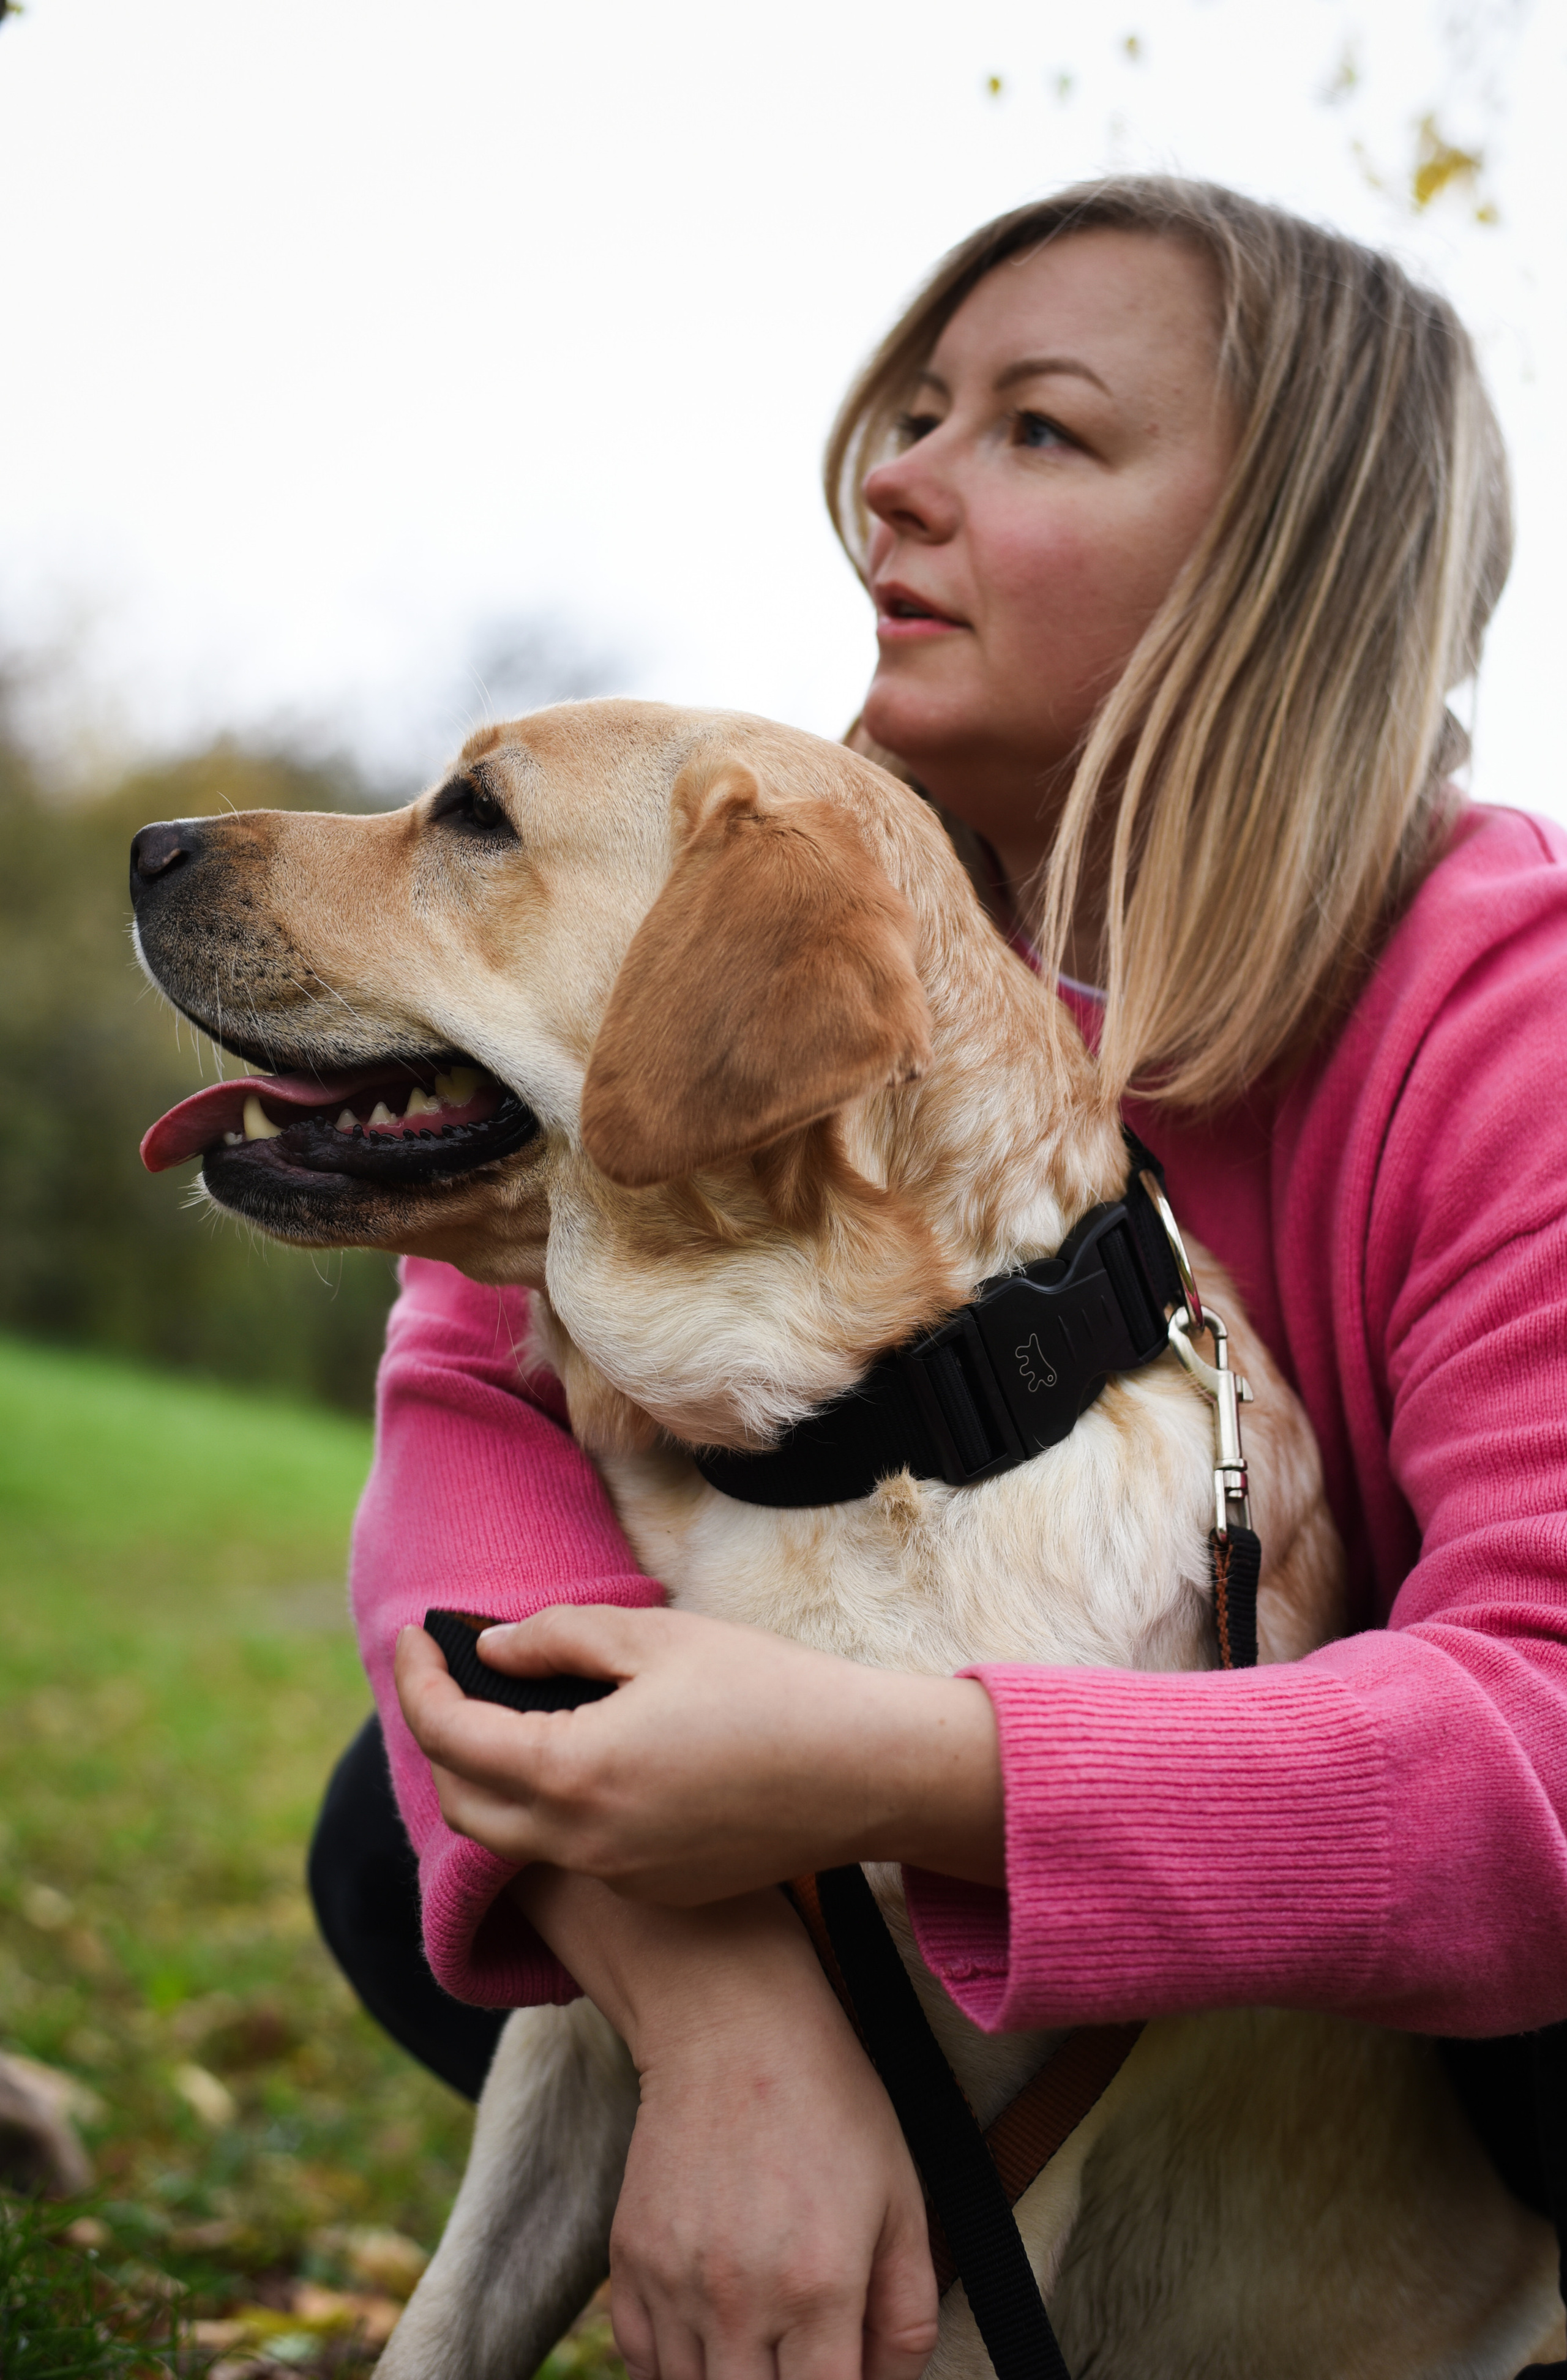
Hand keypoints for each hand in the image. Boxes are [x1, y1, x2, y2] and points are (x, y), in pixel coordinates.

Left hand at [395, 1603, 1003, 1902]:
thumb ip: (558, 1640)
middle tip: (445, 1679)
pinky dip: (547, 1805)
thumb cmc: (768, 1690)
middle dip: (436, 1740)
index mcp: (573, 1772)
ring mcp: (617, 1875)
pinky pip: (570, 1852)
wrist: (864, 1772)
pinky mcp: (654, 1887)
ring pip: (511, 1836)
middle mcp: (582, 1841)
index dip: (417, 1679)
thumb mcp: (656, 1640)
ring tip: (502, 1713)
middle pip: (461, 1805)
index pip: (450, 1735)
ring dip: (488, 1778)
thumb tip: (492, 1652)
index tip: (416, 1635)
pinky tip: (578, 1755)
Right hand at [517, 1871, 939, 2379]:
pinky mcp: (629, 2260)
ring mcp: (674, 2282)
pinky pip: (639, 2359)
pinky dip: (673, 2367)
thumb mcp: (903, 2202)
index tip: (841, 2375)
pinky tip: (709, 2337)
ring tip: (759, 2346)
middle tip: (801, 2357)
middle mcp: (738, 2299)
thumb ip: (908, 2315)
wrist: (733, 2027)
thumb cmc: (832, 2107)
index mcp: (819, 2288)